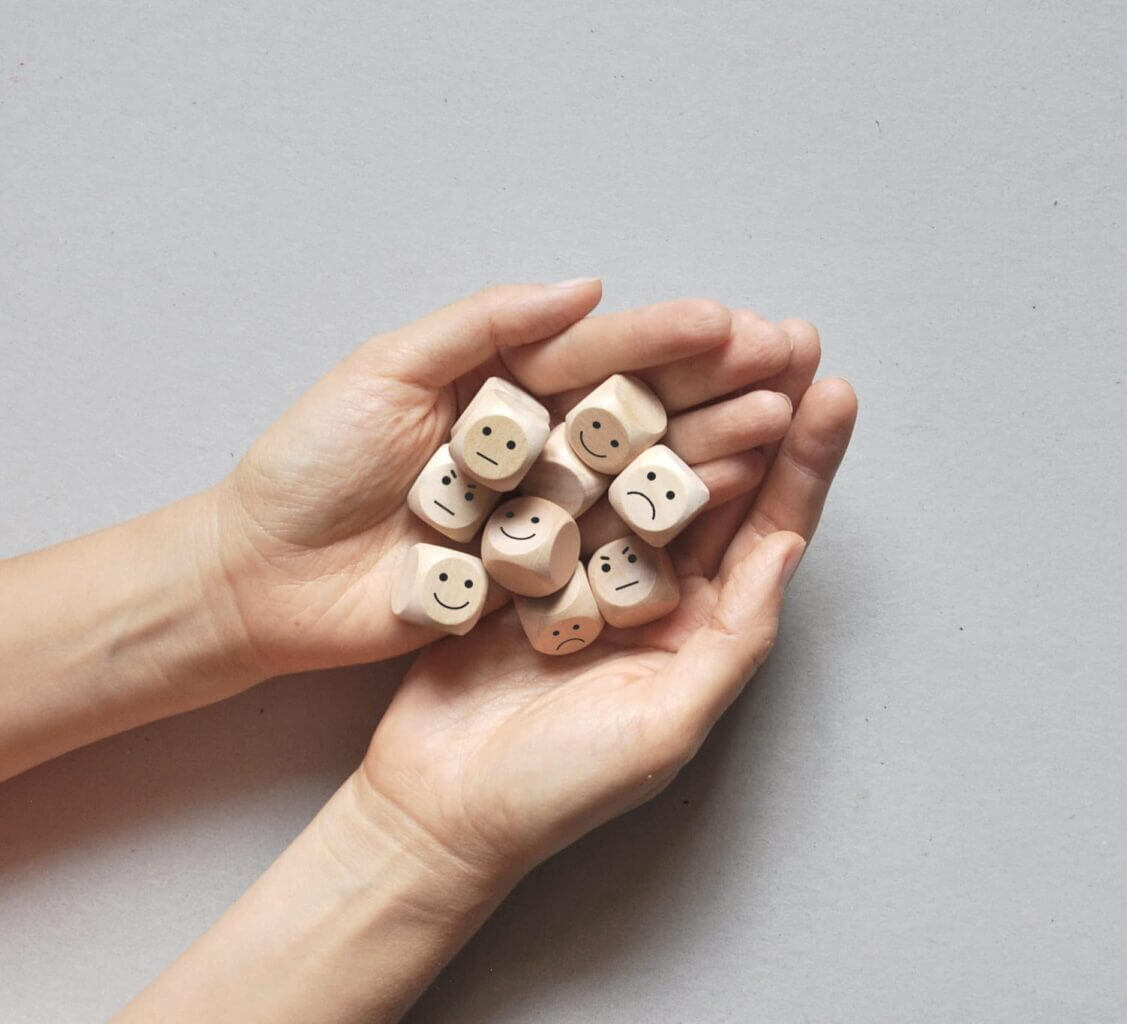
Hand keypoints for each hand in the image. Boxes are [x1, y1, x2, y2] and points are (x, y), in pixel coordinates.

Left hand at [211, 280, 799, 677]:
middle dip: (718, 382)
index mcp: (502, 384)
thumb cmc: (308, 466)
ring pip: (645, 471)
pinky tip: (735, 496)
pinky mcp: (543, 574)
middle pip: (642, 407)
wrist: (262, 581)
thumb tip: (586, 287)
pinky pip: (619, 542)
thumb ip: (485, 325)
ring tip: (781, 420)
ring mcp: (546, 510)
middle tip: (791, 360)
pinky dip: (676, 521)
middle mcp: (538, 443)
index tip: (732, 323)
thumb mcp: (384, 371)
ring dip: (717, 444)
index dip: (666, 336)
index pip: (600, 353)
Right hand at [353, 328, 855, 885]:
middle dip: (759, 406)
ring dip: (686, 401)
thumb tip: (789, 550)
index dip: (806, 463)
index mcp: (703, 629)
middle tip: (788, 333)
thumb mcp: (665, 726)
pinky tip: (615, 372)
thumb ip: (734, 640)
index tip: (834, 390)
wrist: (438, 810)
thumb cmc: (559, 790)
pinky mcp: (528, 554)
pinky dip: (594, 428)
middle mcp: (657, 589)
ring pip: (651, 467)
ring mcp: (591, 566)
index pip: (769, 531)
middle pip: (721, 482)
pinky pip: (571, 478)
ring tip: (719, 332)